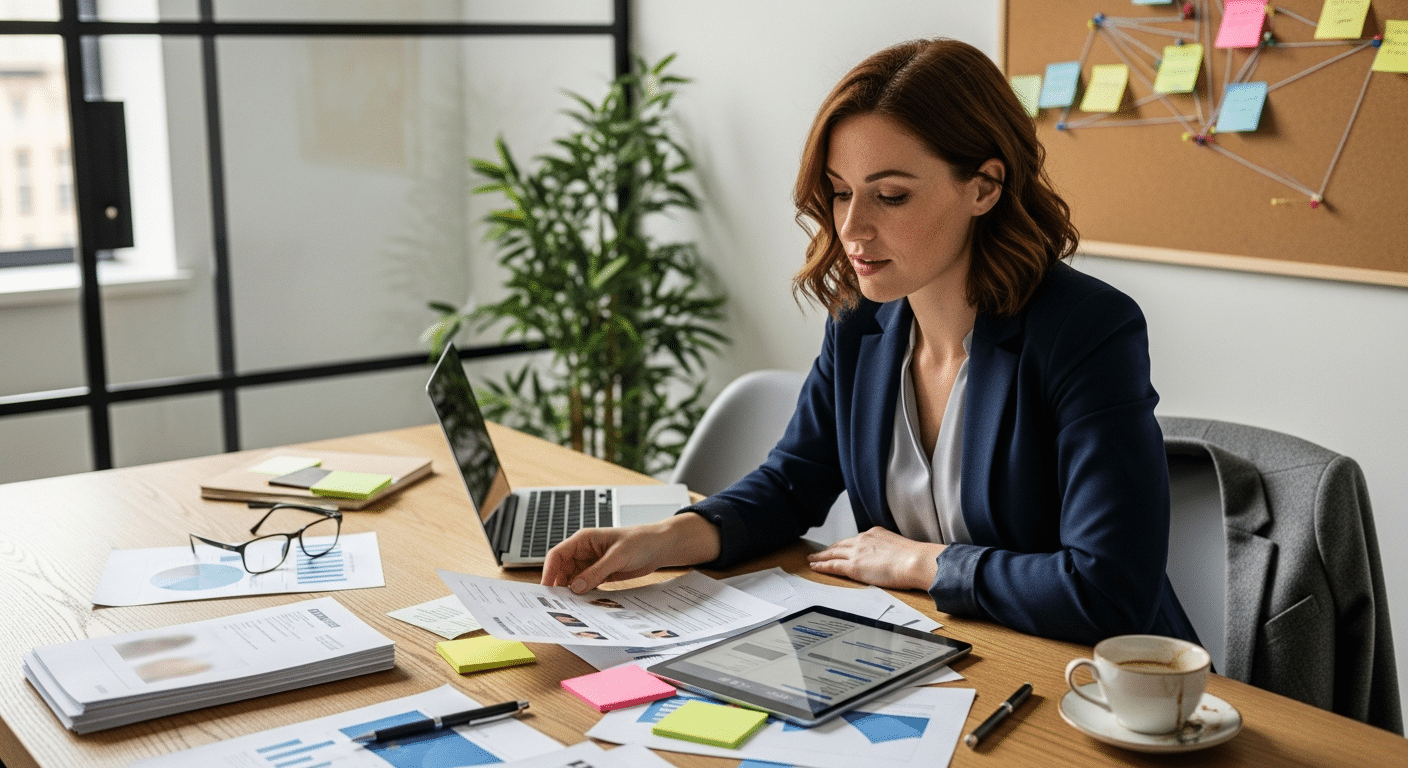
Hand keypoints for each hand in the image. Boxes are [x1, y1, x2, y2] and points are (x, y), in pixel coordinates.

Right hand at [541, 512, 721, 592]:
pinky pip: (586, 585)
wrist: (661, 546)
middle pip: (562, 570)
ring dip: (572, 592)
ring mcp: (592, 563)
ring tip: (571, 607)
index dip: (548, 571)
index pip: (557, 554)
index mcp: (583, 539)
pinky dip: (584, 594)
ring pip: (573, 579)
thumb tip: (575, 587)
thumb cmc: (641, 541)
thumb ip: (596, 571)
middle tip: (557, 604)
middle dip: (559, 585)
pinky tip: (584, 604)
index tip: (546, 588)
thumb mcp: (618, 556)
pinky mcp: (601, 573)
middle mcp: (584, 551)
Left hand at [806, 526, 942, 590]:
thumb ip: (891, 551)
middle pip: (840, 545)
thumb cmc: (914, 558)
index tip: (840, 548)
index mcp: (875, 533)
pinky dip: (822, 565)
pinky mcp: (853, 566)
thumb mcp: (900, 548)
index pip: (855, 540)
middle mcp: (863, 539)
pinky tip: (815, 567)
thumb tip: (893, 559)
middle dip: (829, 549)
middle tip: (820, 552)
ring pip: (833, 553)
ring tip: (813, 559)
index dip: (845, 545)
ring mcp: (856, 552)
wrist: (915, 561)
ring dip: (821, 556)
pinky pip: (832, 565)